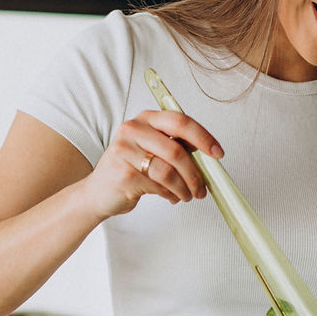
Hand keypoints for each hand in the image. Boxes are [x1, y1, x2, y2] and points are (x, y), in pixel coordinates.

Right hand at [75, 110, 223, 219]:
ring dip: (184, 188)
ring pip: (169, 172)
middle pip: (177, 150)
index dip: (203, 137)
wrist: (98, 192)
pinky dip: (171, 195)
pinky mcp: (124, 174)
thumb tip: (208, 156)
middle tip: (203, 188)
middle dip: (196, 173)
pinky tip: (171, 197)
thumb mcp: (151, 149)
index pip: (180, 121)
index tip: (218, 153)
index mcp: (145, 118)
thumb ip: (175, 146)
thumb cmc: (129, 169)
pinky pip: (158, 186)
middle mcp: (133, 130)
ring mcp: (126, 151)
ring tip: (187, 195)